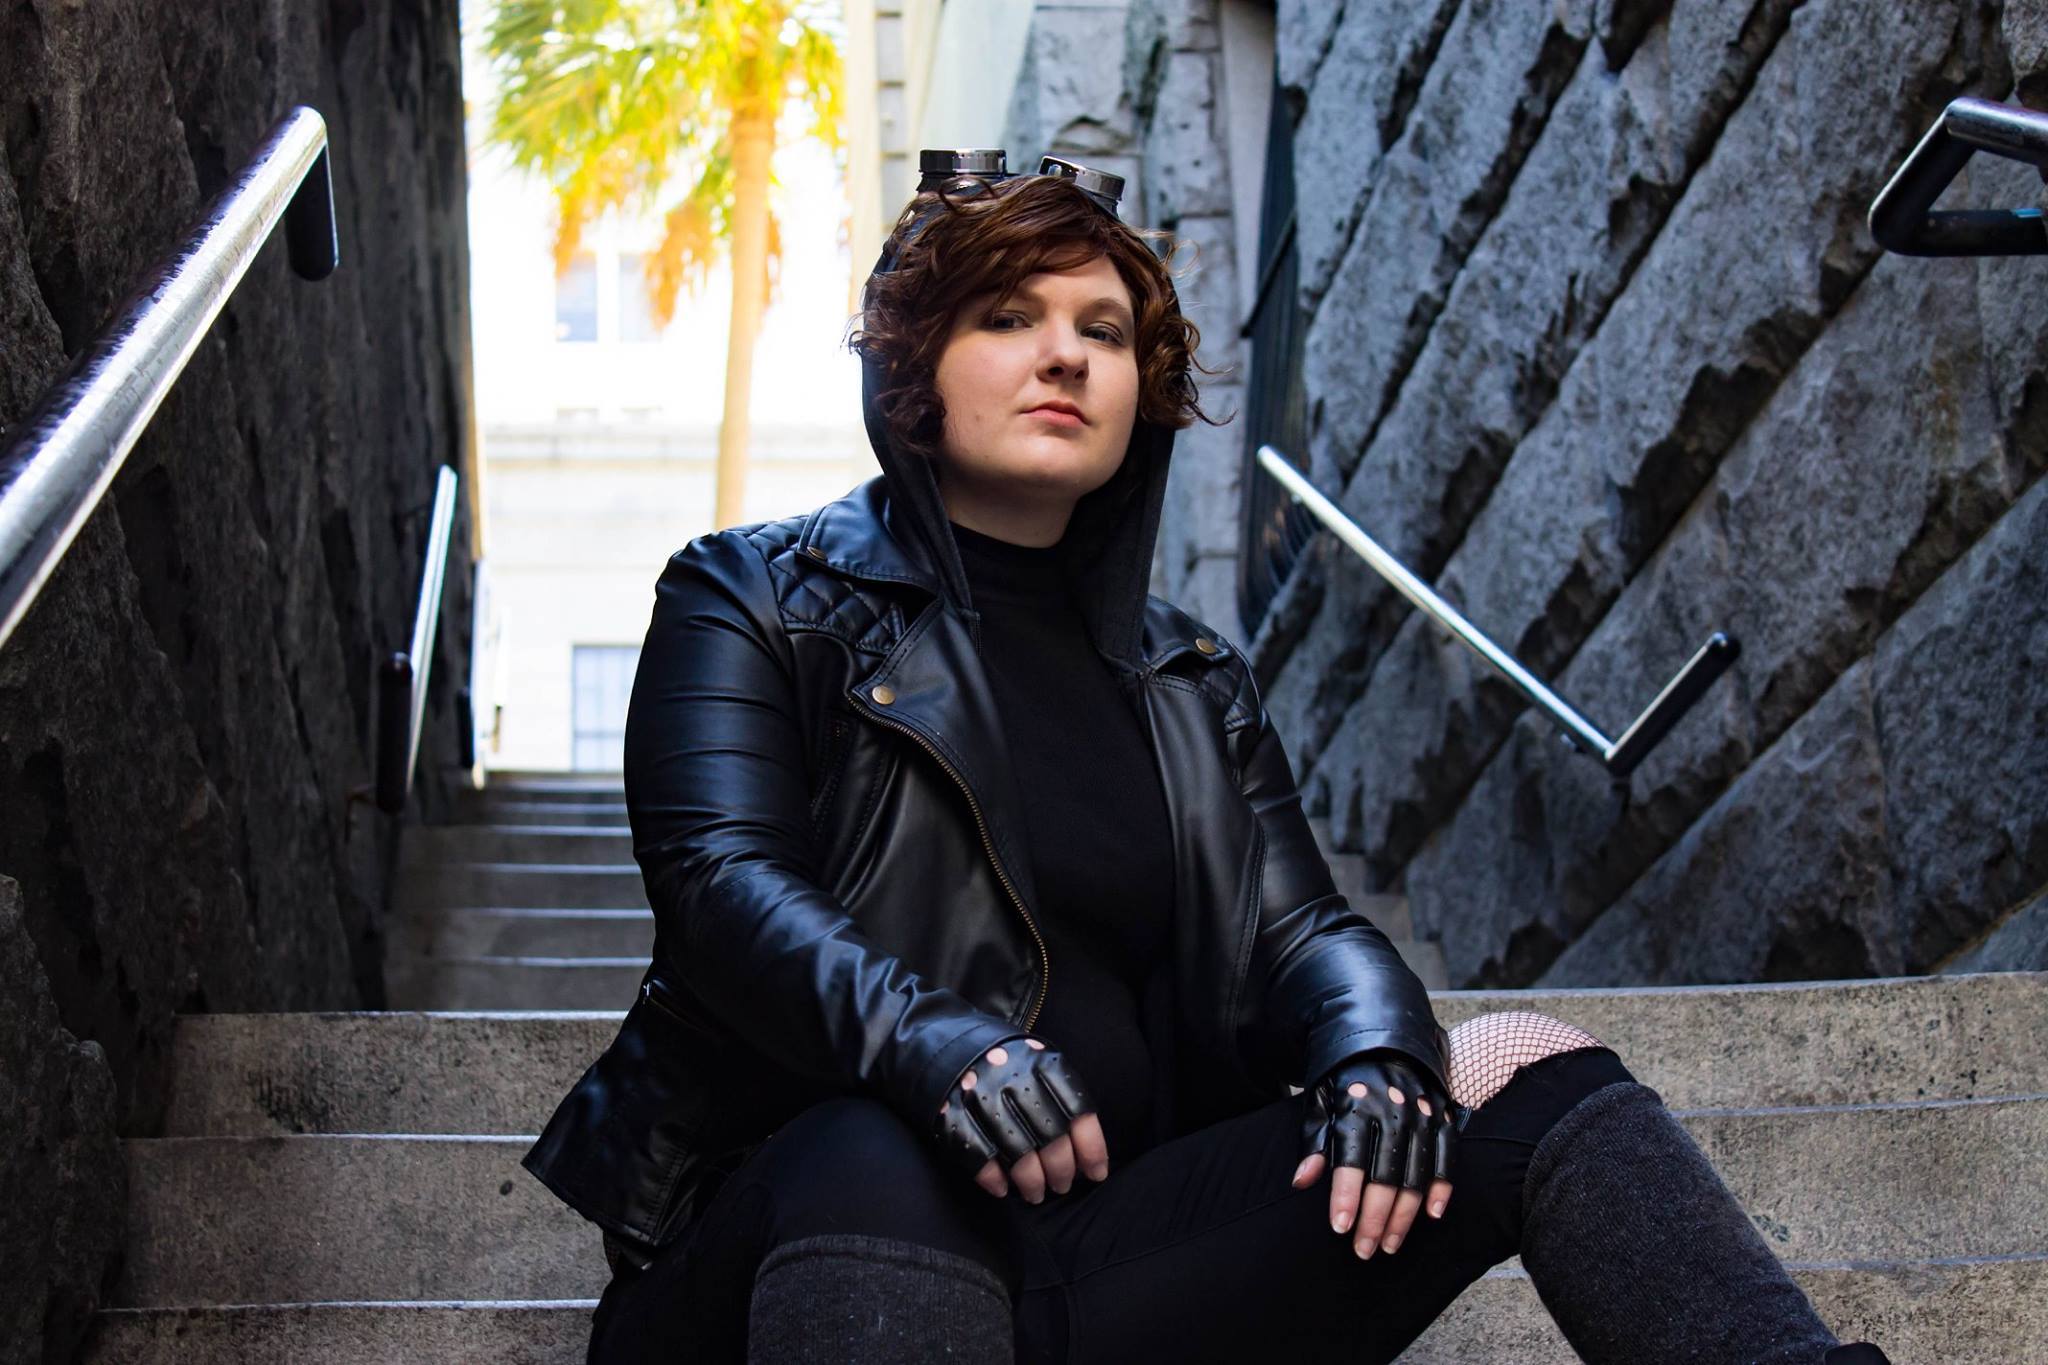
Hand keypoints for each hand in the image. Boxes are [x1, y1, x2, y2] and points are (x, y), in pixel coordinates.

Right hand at [933, 1036, 1109, 1203]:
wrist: (945, 1034)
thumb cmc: (1007, 1060)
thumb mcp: (1040, 1061)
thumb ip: (1062, 1100)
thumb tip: (1087, 1156)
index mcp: (1042, 1062)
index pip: (1078, 1112)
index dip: (1091, 1149)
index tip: (1096, 1174)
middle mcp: (1013, 1076)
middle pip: (1050, 1137)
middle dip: (1061, 1171)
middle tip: (1062, 1186)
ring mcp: (979, 1094)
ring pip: (1016, 1152)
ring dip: (1031, 1182)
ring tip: (1036, 1194)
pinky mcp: (949, 1112)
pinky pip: (977, 1155)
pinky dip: (992, 1178)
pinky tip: (1002, 1189)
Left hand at [1291, 1049, 1459, 1258]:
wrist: (1387, 1036)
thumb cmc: (1345, 1076)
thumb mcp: (1320, 1098)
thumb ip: (1314, 1139)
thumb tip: (1301, 1182)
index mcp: (1356, 1104)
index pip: (1351, 1157)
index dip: (1346, 1195)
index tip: (1340, 1228)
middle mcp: (1393, 1110)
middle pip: (1386, 1175)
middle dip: (1374, 1218)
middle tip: (1364, 1250)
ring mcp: (1422, 1113)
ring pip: (1416, 1174)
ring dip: (1405, 1215)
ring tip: (1390, 1245)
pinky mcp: (1444, 1116)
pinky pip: (1446, 1157)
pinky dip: (1441, 1188)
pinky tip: (1431, 1216)